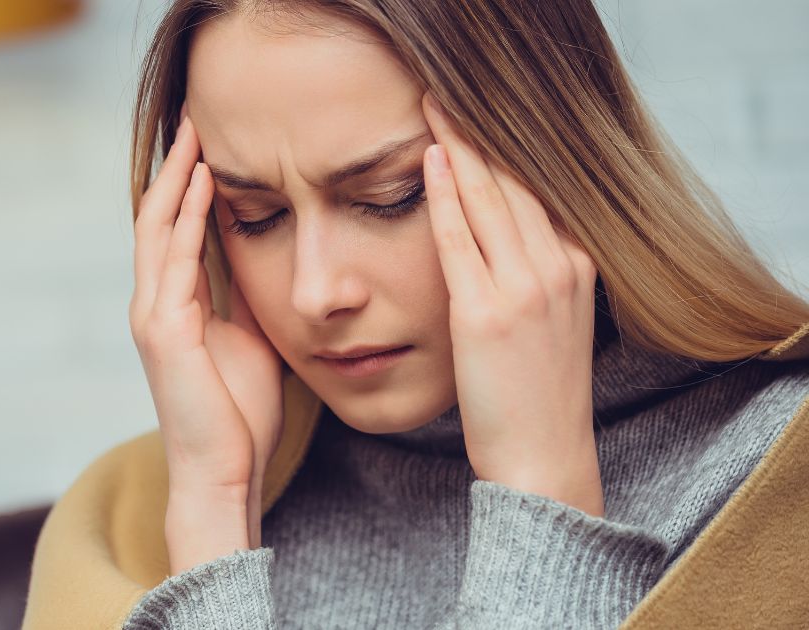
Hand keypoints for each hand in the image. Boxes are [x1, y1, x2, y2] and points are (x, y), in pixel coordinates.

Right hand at [128, 107, 285, 571]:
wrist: (224, 469)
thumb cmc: (239, 413)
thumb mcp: (250, 340)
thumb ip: (245, 299)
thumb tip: (266, 260)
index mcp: (174, 306)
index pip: (175, 230)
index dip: (187, 186)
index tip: (209, 145)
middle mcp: (154, 303)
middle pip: (158, 217)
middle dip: (175, 168)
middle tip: (195, 119)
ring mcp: (153, 315)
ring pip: (158, 229)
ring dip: (177, 179)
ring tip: (196, 136)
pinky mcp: (163, 331)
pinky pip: (174, 261)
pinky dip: (188, 219)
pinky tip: (206, 185)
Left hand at [421, 92, 604, 516]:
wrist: (543, 458)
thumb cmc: (536, 396)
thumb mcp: (553, 323)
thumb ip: (535, 275)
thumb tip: (502, 240)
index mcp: (577, 267)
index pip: (537, 191)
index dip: (505, 150)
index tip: (478, 118)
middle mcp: (559, 268)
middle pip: (515, 182)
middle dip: (481, 133)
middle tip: (448, 95)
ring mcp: (526, 288)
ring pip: (490, 198)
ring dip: (461, 146)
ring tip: (435, 107)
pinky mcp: (486, 312)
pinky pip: (461, 239)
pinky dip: (446, 194)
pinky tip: (432, 160)